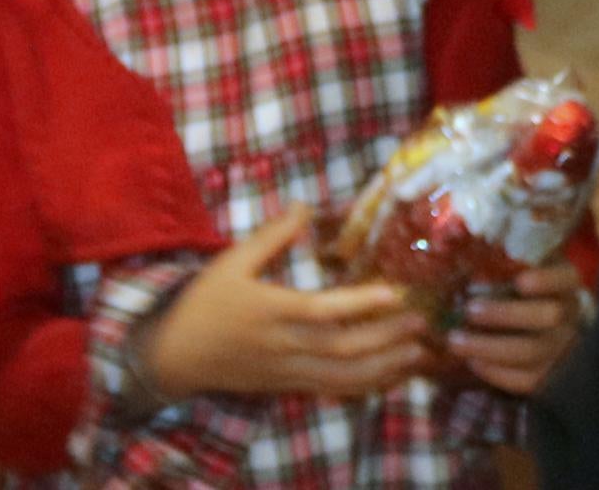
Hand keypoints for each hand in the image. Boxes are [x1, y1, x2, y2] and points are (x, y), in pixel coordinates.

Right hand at [139, 211, 434, 404]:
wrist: (178, 354)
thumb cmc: (205, 302)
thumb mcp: (231, 261)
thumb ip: (271, 236)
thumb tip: (305, 207)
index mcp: (271, 310)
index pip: (323, 310)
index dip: (361, 303)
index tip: (395, 292)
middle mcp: (285, 345)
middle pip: (344, 349)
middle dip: (387, 338)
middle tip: (420, 322)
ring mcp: (290, 371)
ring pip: (345, 377)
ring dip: (385, 367)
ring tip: (417, 353)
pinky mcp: (291, 386)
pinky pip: (335, 390)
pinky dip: (366, 385)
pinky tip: (389, 374)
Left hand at [433, 258, 584, 399]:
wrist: (546, 332)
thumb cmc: (520, 289)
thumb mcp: (522, 268)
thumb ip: (502, 258)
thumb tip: (454, 241)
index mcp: (565, 283)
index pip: (566, 278)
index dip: (547, 280)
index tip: (521, 281)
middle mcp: (570, 315)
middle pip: (549, 316)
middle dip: (505, 315)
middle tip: (469, 310)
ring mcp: (564, 348)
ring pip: (533, 351)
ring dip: (490, 347)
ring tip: (455, 341)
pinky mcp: (551, 377)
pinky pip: (527, 380)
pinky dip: (498, 373)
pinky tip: (473, 362)